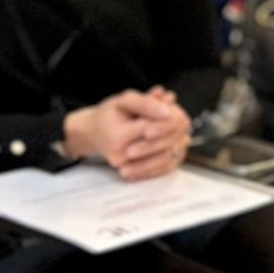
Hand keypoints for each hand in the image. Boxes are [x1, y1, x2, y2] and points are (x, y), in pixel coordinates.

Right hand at [64, 87, 192, 180]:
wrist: (93, 133)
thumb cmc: (108, 116)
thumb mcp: (123, 101)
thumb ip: (146, 102)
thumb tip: (168, 102)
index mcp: (117, 136)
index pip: (152, 128)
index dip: (167, 117)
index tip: (173, 107)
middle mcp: (122, 155)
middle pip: (161, 144)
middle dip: (175, 129)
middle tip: (180, 116)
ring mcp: (130, 166)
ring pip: (166, 158)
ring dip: (177, 140)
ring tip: (178, 127)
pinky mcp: (137, 171)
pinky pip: (162, 167)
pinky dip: (173, 152)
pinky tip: (175, 140)